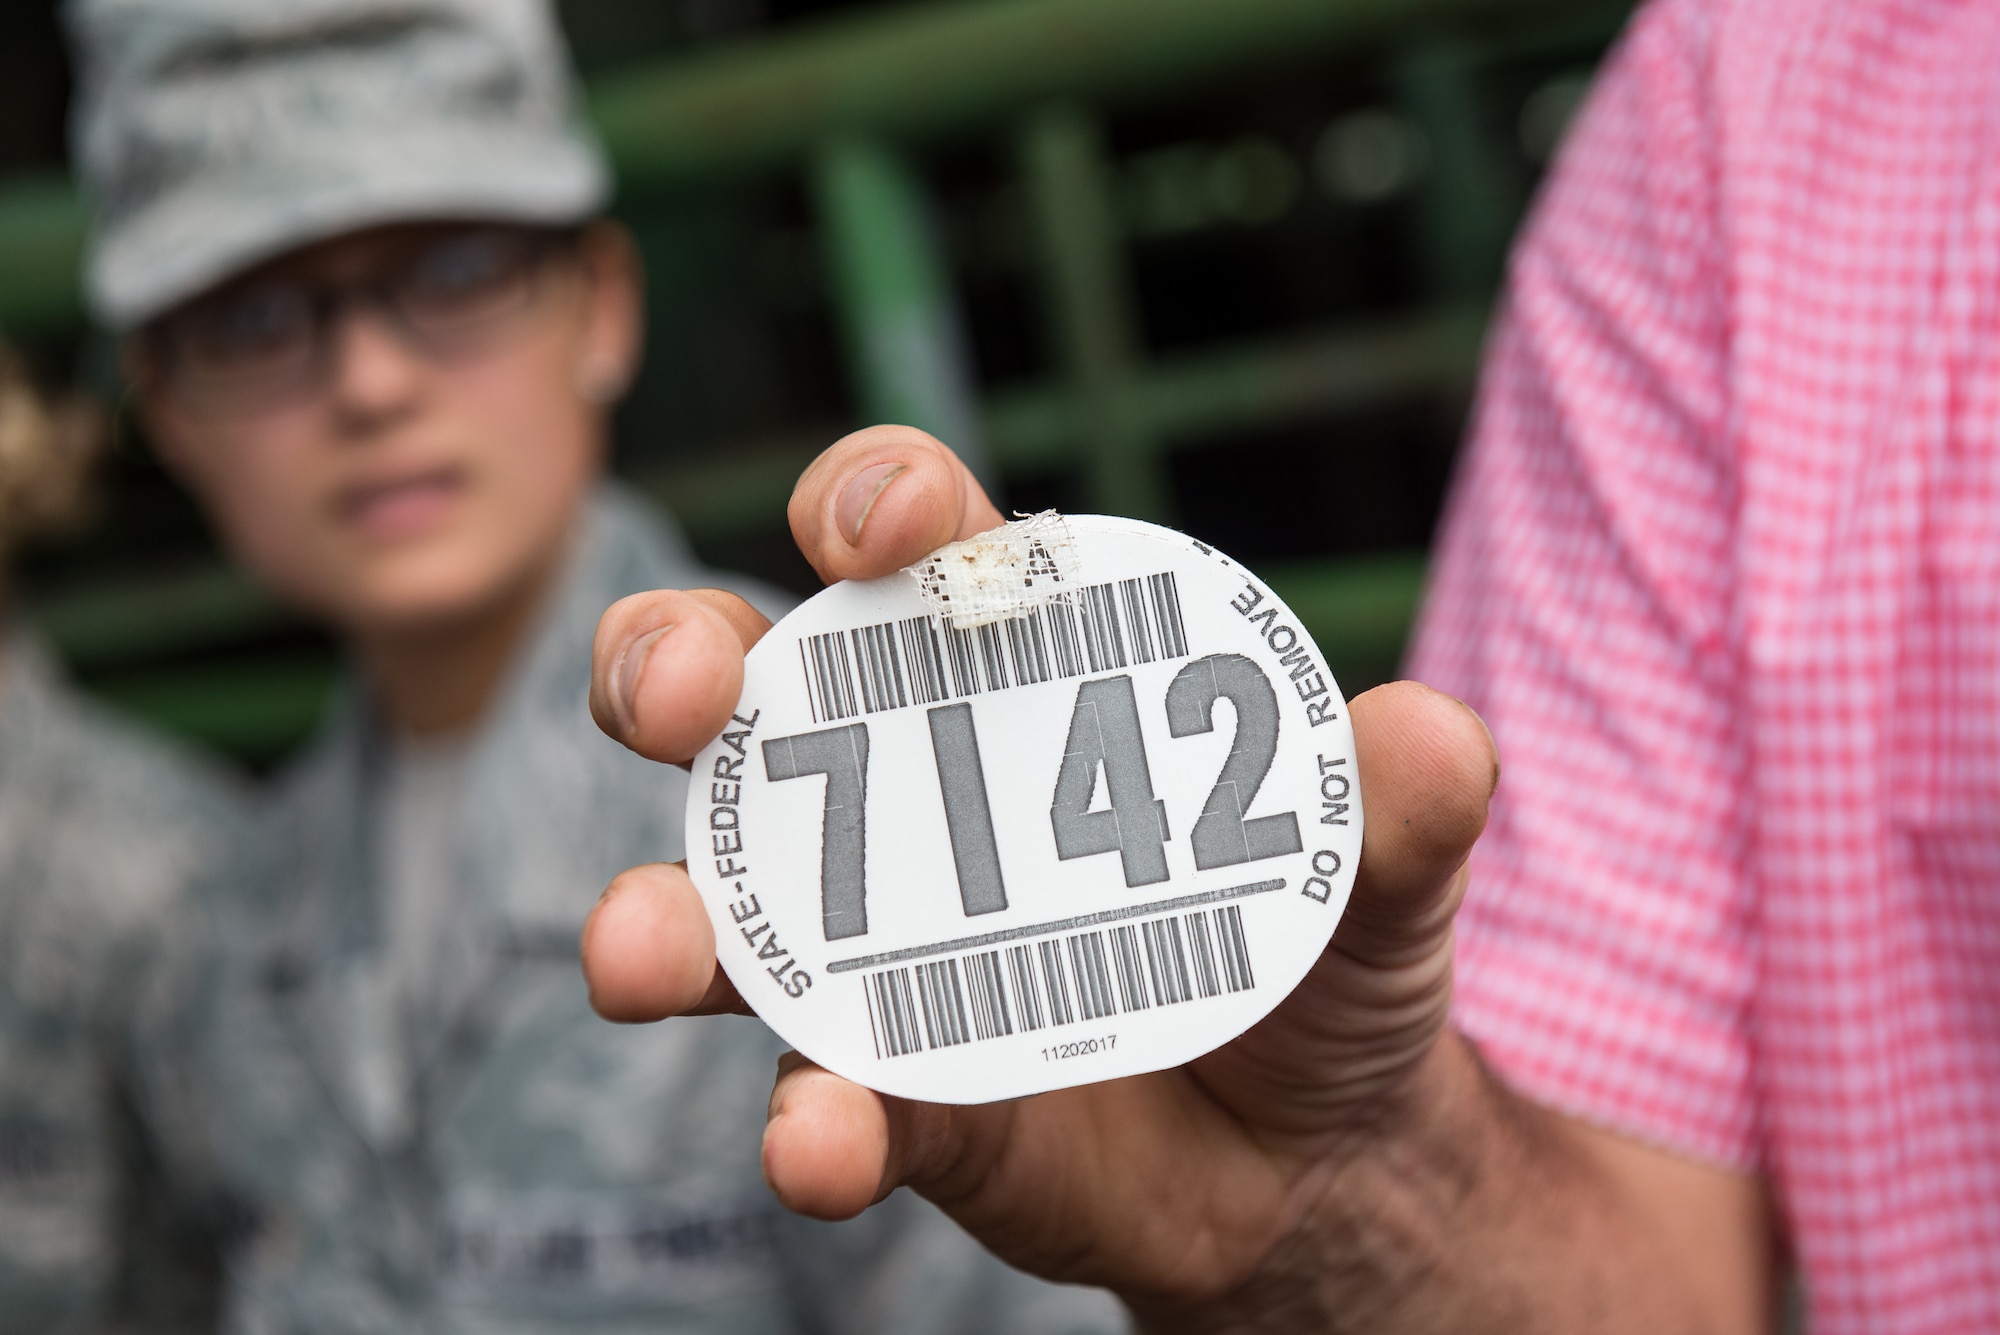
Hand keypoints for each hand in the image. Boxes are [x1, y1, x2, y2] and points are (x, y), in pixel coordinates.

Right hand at [582, 425, 1497, 1319]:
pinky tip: (820, 1141)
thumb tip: (1429, 737)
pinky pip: (827, 1101)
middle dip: (673, 662)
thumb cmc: (1325, 949)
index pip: (918, 551)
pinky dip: (812, 1121)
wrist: (1318, 1155)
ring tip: (640, 950)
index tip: (878, 527)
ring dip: (662, 916)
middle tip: (684, 695)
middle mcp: (904, 795)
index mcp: (1017, 680)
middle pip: (743, 689)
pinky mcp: (893, 1102)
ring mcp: (876, 952)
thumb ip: (1404, 809)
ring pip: (722, 906)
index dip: (872, 501)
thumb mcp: (1387, 873)